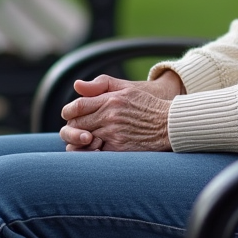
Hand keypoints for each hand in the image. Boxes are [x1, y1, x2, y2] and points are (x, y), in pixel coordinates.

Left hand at [59, 71, 184, 151]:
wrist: (169, 123)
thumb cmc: (147, 105)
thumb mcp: (126, 88)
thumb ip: (101, 84)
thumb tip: (76, 85)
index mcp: (110, 99)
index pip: (77, 106)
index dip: (69, 112)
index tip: (70, 116)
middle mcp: (110, 116)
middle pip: (76, 125)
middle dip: (73, 128)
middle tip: (78, 130)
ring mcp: (114, 133)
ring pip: (83, 140)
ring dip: (79, 141)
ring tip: (85, 140)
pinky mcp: (119, 148)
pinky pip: (95, 153)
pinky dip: (90, 152)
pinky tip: (94, 149)